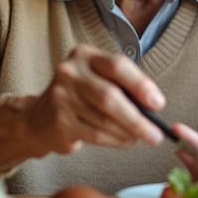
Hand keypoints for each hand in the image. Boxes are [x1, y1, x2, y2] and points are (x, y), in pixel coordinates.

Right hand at [21, 44, 165, 155]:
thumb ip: (122, 86)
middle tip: (155, 134)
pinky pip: (95, 134)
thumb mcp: (97, 79)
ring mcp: (61, 97)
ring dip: (128, 133)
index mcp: (85, 55)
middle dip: (137, 118)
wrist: (39, 119)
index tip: (158, 103)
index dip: (141, 85)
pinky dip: (115, 140)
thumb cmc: (80, 97)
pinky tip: (125, 141)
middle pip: (110, 96)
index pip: (117, 65)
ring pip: (104, 119)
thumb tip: (153, 107)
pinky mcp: (59, 121)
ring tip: (141, 137)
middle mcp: (70, 72)